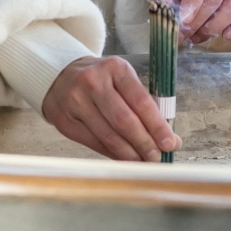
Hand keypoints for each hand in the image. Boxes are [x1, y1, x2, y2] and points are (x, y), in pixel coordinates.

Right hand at [41, 55, 179, 160]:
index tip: (170, 143)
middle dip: (144, 143)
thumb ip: (143, 102)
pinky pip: (93, 143)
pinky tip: (124, 159)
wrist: (60, 76)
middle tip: (157, 157)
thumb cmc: (101, 79)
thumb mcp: (122, 78)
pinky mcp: (65, 120)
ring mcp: (76, 102)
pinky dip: (112, 154)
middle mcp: (93, 82)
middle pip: (124, 121)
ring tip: (143, 162)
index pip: (141, 101)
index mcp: (115, 68)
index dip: (157, 125)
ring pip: (108, 136)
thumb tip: (166, 136)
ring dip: (129, 153)